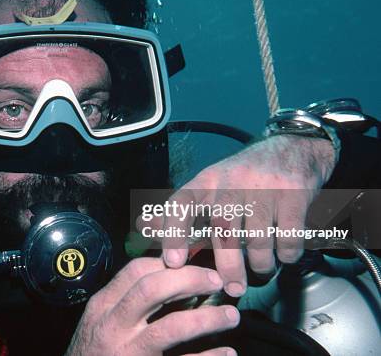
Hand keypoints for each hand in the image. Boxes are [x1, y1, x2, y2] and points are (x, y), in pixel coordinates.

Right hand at [65, 258, 238, 355]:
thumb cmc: (93, 353)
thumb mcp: (100, 322)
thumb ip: (124, 301)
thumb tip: (168, 276)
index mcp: (103, 307)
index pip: (135, 271)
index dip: (168, 261)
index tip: (192, 261)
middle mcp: (112, 326)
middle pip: (152, 290)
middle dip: (189, 280)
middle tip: (216, 280)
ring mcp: (127, 352)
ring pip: (171, 328)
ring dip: (207, 319)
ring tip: (231, 316)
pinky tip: (227, 353)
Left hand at [161, 135, 336, 296]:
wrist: (292, 148)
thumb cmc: (243, 176)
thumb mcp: (210, 185)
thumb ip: (183, 211)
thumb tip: (144, 227)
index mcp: (206, 182)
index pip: (182, 204)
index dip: (173, 232)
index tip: (172, 262)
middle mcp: (232, 183)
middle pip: (223, 230)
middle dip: (227, 266)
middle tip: (232, 289)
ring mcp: (264, 188)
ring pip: (258, 241)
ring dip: (261, 264)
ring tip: (261, 270)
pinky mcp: (293, 196)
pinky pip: (289, 239)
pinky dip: (287, 255)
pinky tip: (284, 254)